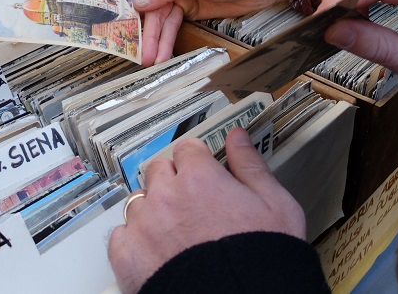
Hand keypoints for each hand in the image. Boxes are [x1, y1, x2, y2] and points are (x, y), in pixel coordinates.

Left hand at [108, 128, 305, 293]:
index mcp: (199, 178)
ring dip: (153, 211)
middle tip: (192, 205)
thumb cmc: (261, 259)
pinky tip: (156, 252)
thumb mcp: (275, 206)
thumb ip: (251, 165)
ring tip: (175, 233)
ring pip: (138, 201)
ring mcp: (143, 225)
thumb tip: (239, 137)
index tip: (204, 174)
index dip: (198, 162)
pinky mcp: (127, 256)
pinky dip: (135, 241)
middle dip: (173, 182)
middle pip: (158, 171)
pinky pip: (121, 235)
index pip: (186, 149)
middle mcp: (166, 196)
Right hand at [135, 0, 312, 65]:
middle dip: (148, 31)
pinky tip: (164, 53)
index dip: (130, 0)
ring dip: (158, 41)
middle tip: (141, 53)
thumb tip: (141, 1)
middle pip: (153, 9)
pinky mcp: (195, 13)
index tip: (118, 20)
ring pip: (165, 22)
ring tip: (151, 60)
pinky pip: (177, 28)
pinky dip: (170, 41)